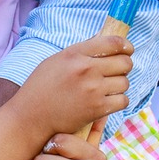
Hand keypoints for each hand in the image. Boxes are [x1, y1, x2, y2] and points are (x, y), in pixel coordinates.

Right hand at [10, 33, 132, 139]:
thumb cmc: (40, 88)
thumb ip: (80, 52)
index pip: (113, 42)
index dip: (126, 46)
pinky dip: (118, 101)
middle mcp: (86, 69)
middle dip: (124, 67)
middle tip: (115, 72)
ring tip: (107, 89)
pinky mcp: (97, 109)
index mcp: (75, 54)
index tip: (127, 50)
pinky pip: (123, 100)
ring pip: (125, 82)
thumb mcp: (56, 61)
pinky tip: (107, 101)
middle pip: (125, 63)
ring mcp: (93, 89)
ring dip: (119, 86)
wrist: (31, 117)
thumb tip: (104, 44)